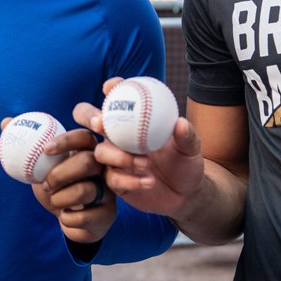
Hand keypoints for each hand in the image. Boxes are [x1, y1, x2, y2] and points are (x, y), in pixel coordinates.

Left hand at [0, 118, 114, 243]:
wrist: (72, 220)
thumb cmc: (57, 187)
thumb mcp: (42, 168)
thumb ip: (27, 145)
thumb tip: (5, 122)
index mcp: (87, 152)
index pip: (84, 137)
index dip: (66, 141)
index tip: (45, 149)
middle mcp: (103, 168)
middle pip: (88, 162)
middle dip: (60, 174)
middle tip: (46, 184)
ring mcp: (108, 190)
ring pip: (85, 190)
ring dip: (60, 199)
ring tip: (55, 201)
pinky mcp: (108, 213)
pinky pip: (84, 216)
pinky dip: (67, 219)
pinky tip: (66, 216)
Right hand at [78, 77, 204, 219]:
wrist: (184, 193)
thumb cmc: (185, 162)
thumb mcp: (191, 148)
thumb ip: (187, 136)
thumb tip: (180, 122)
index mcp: (134, 120)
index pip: (118, 98)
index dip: (111, 88)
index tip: (111, 87)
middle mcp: (118, 136)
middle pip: (90, 120)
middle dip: (89, 117)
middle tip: (101, 124)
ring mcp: (113, 159)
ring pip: (101, 152)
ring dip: (120, 156)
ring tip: (145, 163)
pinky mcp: (114, 181)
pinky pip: (112, 179)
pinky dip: (131, 179)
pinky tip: (148, 181)